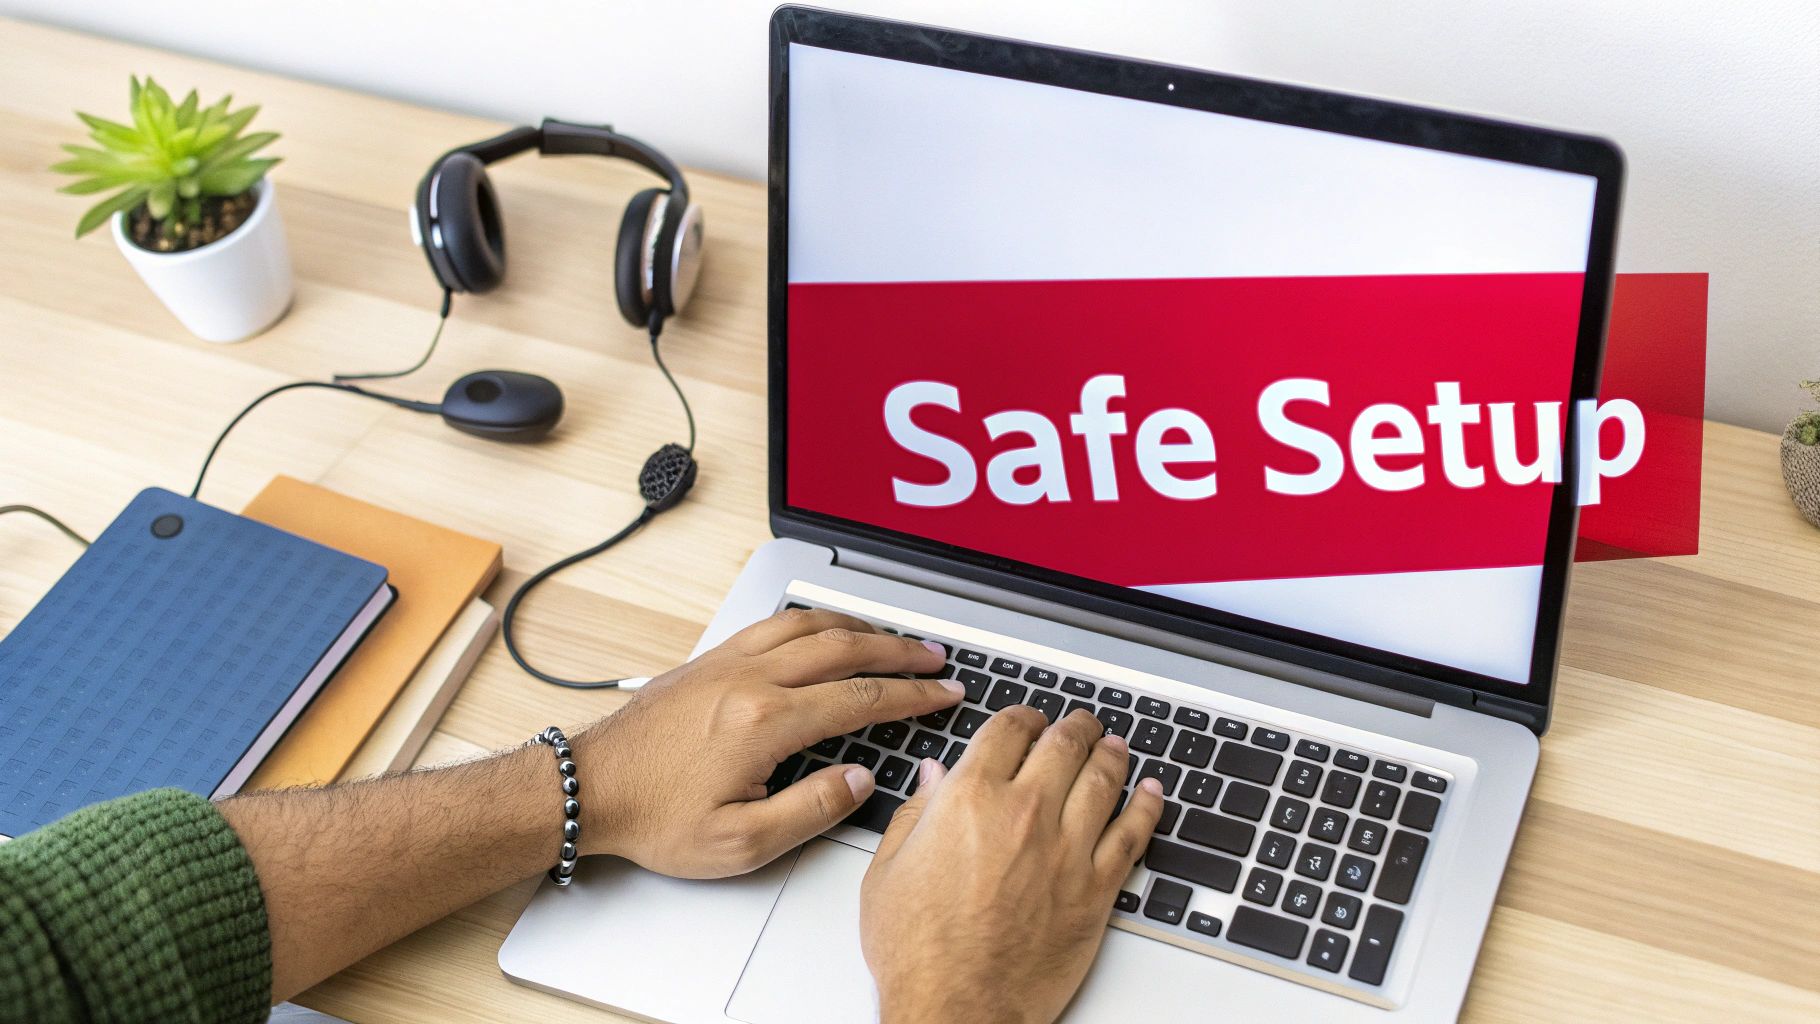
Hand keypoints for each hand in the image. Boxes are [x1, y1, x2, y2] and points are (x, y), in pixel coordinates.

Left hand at [571, 608, 961, 877]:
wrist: (590, 788)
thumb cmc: (655, 818)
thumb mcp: (740, 842)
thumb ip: (810, 811)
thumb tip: (860, 781)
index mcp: (765, 722)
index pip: (861, 698)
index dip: (913, 696)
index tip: (945, 694)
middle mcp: (749, 679)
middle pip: (844, 647)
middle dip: (900, 650)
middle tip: (936, 657)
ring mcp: (727, 662)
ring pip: (809, 625)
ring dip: (860, 626)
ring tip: (894, 636)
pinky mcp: (708, 660)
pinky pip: (774, 624)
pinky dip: (814, 621)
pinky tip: (826, 629)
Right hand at [861, 706, 1163, 1023]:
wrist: (958, 1006)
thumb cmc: (919, 951)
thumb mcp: (889, 870)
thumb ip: (915, 813)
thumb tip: (932, 778)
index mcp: (970, 799)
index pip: (1009, 729)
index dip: (1023, 716)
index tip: (1028, 719)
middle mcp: (1025, 813)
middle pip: (1064, 745)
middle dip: (1075, 727)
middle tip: (1082, 724)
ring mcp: (1067, 849)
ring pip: (1104, 780)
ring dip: (1112, 755)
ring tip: (1115, 747)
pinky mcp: (1096, 889)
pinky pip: (1133, 834)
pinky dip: (1147, 806)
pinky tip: (1151, 792)